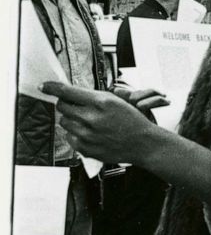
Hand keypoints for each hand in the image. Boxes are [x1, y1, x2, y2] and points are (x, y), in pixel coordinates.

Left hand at [40, 81, 161, 164]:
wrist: (143, 143)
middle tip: (78, 107)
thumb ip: (92, 97)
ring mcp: (87, 135)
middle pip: (62, 106)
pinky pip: (69, 137)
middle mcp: (92, 118)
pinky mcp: (85, 148)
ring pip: (64, 122)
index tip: (44, 86)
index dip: (53, 87)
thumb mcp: (116, 101)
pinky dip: (76, 134)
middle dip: (67, 104)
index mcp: (101, 102)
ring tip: (89, 122)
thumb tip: (68, 94)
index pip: (68, 92)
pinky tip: (90, 133)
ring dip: (72, 120)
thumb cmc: (131, 120)